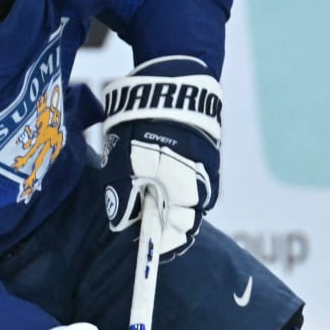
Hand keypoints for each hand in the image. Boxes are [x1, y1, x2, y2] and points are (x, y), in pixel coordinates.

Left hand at [100, 56, 221, 259]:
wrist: (174, 81)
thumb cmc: (147, 124)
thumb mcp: (126, 162)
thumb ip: (123, 196)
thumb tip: (121, 221)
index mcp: (187, 193)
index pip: (178, 233)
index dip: (161, 243)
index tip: (145, 248)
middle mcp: (204, 184)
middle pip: (182, 216)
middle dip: (161, 218)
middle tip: (138, 213)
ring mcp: (208, 168)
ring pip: (185, 196)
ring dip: (165, 197)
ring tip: (144, 183)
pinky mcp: (206, 152)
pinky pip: (190, 177)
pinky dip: (172, 178)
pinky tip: (157, 165)